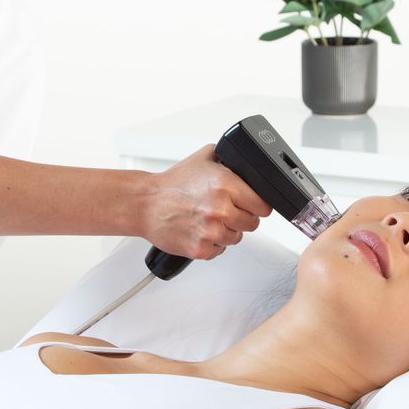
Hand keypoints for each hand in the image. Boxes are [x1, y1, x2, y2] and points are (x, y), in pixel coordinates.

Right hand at [141, 145, 270, 259]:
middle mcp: (220, 208)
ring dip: (227, 231)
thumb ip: (229, 159)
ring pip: (236, 238)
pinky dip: (212, 243)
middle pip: (252, 224)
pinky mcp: (200, 249)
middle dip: (241, 217)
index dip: (256, 204)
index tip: (250, 204)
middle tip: (224, 210)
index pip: (263, 205)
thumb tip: (247, 163)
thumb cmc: (172, 184)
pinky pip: (219, 250)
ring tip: (208, 219)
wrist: (145, 203)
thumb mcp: (204, 158)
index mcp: (225, 184)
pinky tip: (200, 230)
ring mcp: (210, 231)